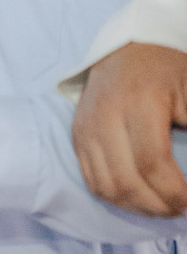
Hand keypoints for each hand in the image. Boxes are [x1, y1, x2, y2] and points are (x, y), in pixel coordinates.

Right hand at [73, 42, 186, 216]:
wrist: (130, 44)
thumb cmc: (169, 67)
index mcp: (140, 101)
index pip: (153, 163)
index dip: (174, 193)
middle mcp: (106, 115)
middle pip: (126, 181)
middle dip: (158, 206)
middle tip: (181, 209)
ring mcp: (87, 126)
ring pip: (106, 186)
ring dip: (136, 207)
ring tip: (161, 207)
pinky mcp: (78, 134)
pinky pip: (91, 179)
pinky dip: (115, 197)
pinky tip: (138, 198)